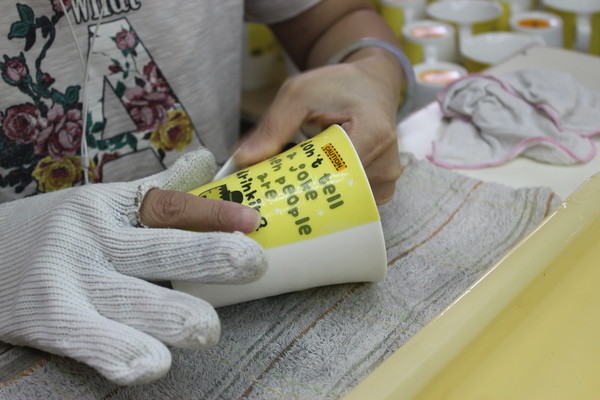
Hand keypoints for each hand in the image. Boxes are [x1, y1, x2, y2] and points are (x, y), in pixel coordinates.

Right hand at [0, 148, 266, 384]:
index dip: (215, 214)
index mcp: (112, 205)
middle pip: (163, 249)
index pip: (171, 207)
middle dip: (210, 256)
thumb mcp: (103, 205)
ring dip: (176, 314)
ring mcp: (70, 279)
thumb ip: (159, 192)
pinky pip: (95, 342)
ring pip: (136, 301)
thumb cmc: (58, 234)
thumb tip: (208, 160)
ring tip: (206, 328)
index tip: (253, 220)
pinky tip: (154, 363)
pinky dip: (125, 353)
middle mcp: (93, 237)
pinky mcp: (48, 320)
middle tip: (251, 264)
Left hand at [235, 52, 402, 203]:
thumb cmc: (337, 86)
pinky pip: (349, 202)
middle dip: (301, 191)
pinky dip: (328, 194)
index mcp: (374, 134)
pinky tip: (314, 180)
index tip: (270, 183)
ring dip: (314, 193)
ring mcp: (387, 181)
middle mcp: (387, 164)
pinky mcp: (382, 189)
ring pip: (340, 202)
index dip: (298, 181)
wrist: (371, 85)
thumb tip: (242, 159)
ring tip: (295, 178)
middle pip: (335, 193)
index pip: (331, 173)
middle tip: (275, 183)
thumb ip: (273, 126)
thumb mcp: (300, 94)